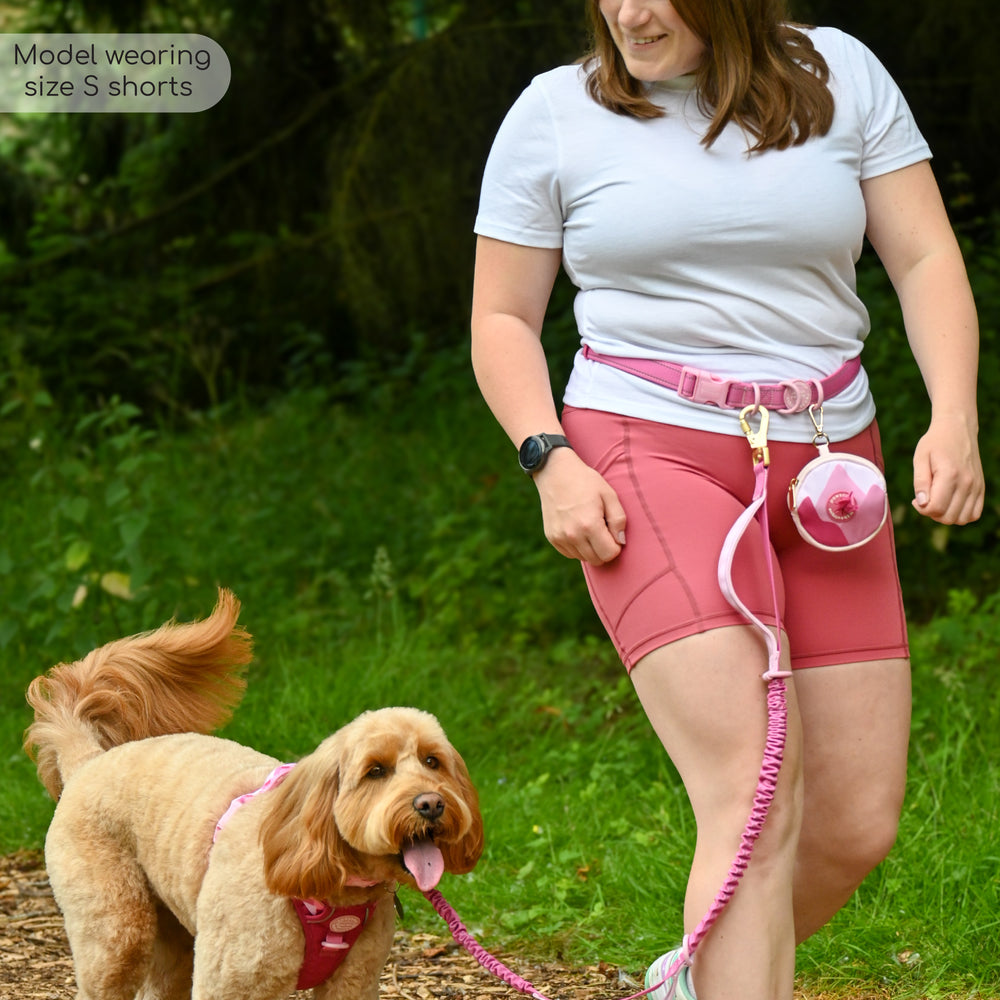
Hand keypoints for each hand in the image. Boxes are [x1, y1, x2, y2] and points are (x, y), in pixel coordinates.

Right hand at [532, 449, 626, 565]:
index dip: (616, 546)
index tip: (613, 533)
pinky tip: (578, 529)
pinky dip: (578, 547)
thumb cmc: (586, 481)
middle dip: (604, 549)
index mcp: (589, 524)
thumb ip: (619, 520)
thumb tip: (621, 541)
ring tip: (589, 527)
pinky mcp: (552, 537)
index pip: (609, 554)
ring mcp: (560, 537)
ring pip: (583, 558)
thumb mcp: (609, 495)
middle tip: (603, 530)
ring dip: (591, 548)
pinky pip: (570, 554)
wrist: (555, 473)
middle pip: (597, 560)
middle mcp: (573, 535)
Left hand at [911, 412, 984, 524]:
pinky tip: (949, 503)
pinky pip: (974, 514)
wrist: (958, 429)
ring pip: (962, 519)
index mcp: (950, 475)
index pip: (935, 508)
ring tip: (937, 501)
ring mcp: (976, 486)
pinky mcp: (981, 488)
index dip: (921, 509)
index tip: (916, 499)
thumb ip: (920, 482)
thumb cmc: (934, 443)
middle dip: (932, 514)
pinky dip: (960, 515)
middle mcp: (967, 483)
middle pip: (948, 517)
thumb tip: (921, 503)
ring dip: (946, 516)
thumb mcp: (920, 458)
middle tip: (925, 500)